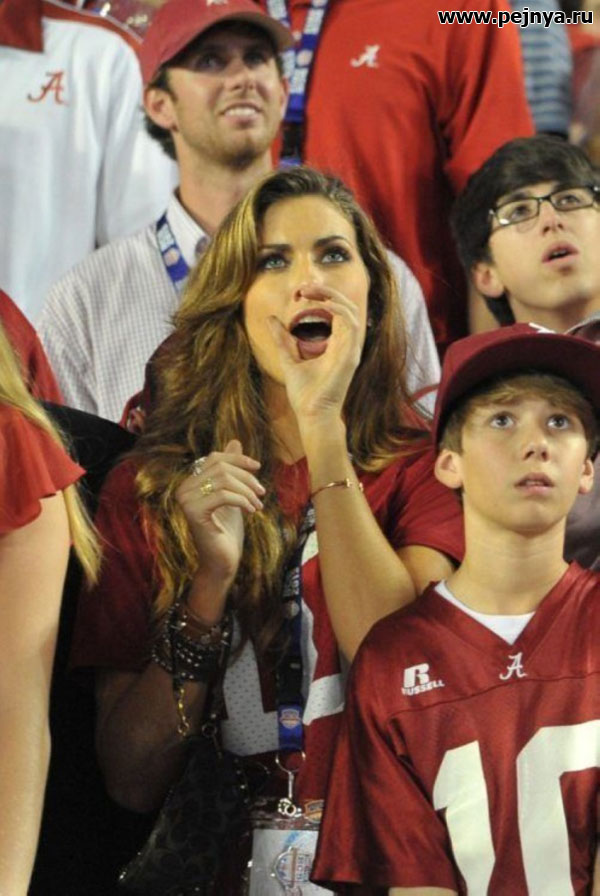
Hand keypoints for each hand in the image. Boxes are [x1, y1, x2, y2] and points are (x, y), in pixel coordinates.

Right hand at [175, 440, 263, 585]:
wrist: (223, 561)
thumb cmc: (227, 530)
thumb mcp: (234, 494)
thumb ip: (232, 470)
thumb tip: (235, 441)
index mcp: (190, 482)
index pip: (215, 458)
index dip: (238, 459)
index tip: (257, 467)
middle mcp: (183, 489)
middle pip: (221, 468)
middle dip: (246, 477)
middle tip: (262, 492)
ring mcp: (186, 501)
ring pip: (224, 480)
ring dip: (247, 491)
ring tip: (258, 504)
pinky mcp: (194, 513)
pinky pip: (223, 495)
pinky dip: (242, 501)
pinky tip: (252, 511)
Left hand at [267, 282, 362, 424]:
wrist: (311, 414)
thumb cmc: (304, 394)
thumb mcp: (289, 359)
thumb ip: (283, 339)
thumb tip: (271, 319)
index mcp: (335, 344)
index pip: (336, 311)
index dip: (322, 296)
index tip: (301, 292)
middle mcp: (346, 345)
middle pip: (345, 306)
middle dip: (327, 291)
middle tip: (305, 287)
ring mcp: (350, 350)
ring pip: (350, 311)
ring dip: (332, 296)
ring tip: (311, 291)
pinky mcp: (350, 356)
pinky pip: (351, 325)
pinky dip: (338, 310)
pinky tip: (323, 305)